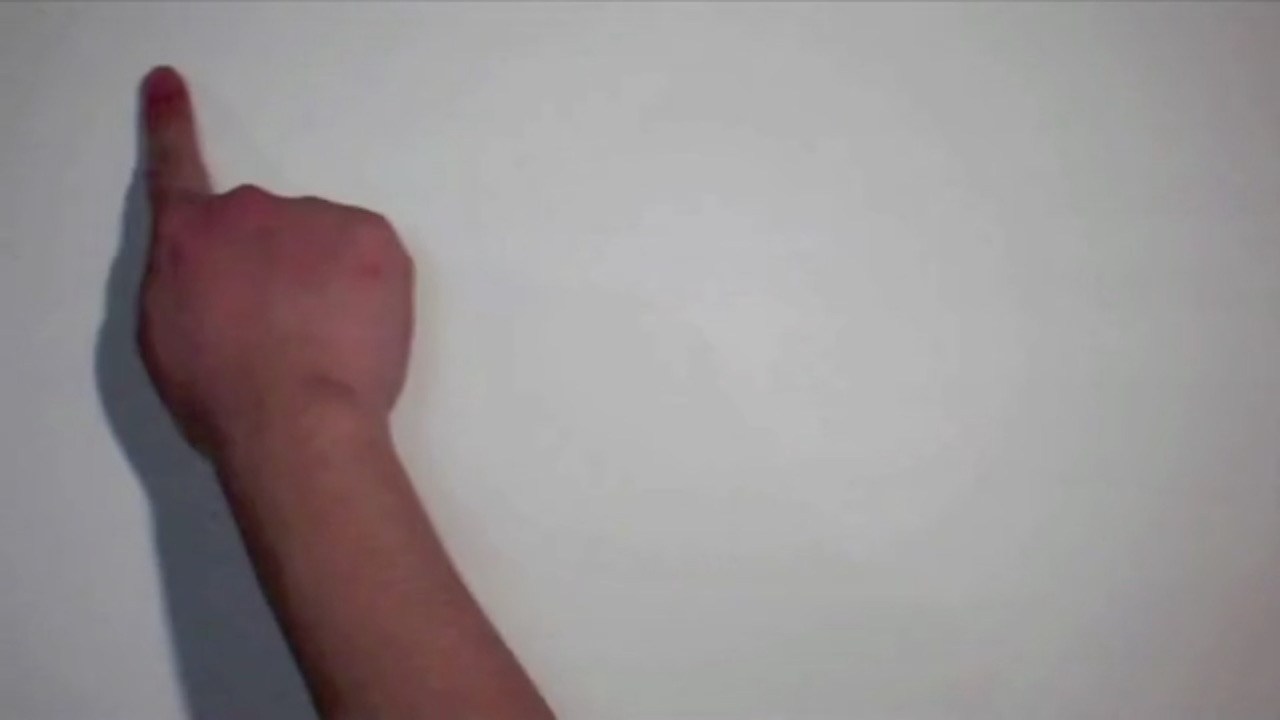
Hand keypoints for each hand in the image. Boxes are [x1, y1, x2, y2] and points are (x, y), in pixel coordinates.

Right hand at [138, 67, 413, 455]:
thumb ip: (186, 279)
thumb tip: (217, 271)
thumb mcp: (167, 336)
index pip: (175, 169)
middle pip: (270, 228)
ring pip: (326, 242)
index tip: (169, 82)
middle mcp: (249, 210)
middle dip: (281, 266)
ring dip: (329, 278)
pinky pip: (371, 253)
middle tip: (289, 330)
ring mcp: (315, 216)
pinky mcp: (372, 234)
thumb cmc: (223, 396)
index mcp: (189, 236)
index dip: (171, 124)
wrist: (295, 420)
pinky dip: (371, 286)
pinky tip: (359, 330)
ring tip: (326, 341)